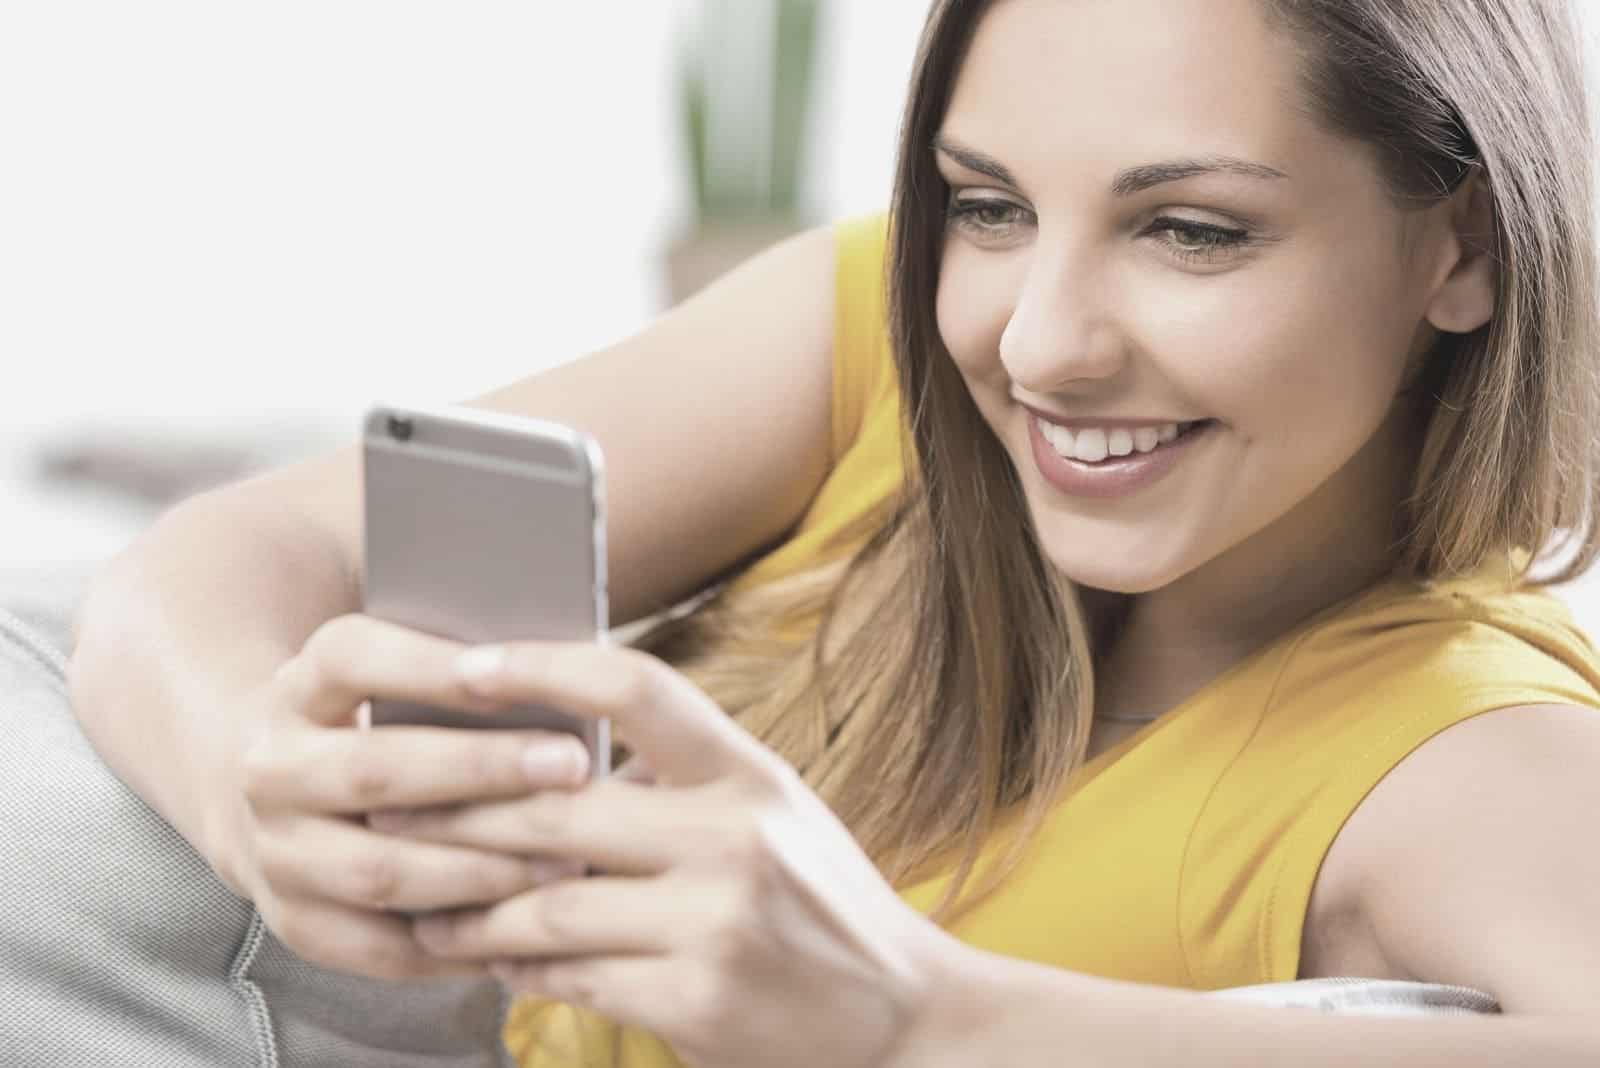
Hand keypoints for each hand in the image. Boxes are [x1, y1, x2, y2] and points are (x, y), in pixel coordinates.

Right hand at [224, 613, 595, 980]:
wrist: (281, 791)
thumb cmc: (379, 717)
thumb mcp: (394, 673)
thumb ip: (457, 668)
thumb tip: (552, 671)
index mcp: (300, 687)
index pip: (352, 660)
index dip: (432, 667)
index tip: (520, 671)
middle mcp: (272, 769)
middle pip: (374, 770)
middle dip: (480, 769)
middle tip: (571, 765)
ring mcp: (276, 853)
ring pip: (380, 869)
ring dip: (481, 869)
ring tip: (568, 859)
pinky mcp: (297, 924)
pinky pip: (382, 948)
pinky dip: (460, 943)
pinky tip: (529, 927)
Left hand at [379, 640, 957, 1067]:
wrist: (901, 1014)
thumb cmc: (819, 902)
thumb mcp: (772, 813)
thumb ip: (679, 783)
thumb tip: (547, 759)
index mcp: (749, 773)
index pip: (636, 687)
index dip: (544, 668)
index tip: (466, 668)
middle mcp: (735, 837)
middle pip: (558, 807)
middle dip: (459, 812)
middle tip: (387, 808)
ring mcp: (716, 922)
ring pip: (547, 905)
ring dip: (471, 910)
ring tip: (427, 906)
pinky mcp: (697, 1003)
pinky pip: (572, 978)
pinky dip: (521, 967)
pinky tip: (498, 958)